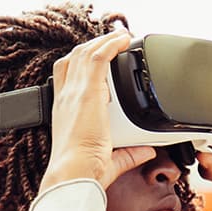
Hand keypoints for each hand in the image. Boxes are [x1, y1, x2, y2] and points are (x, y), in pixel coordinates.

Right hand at [40, 28, 154, 192]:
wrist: (75, 174)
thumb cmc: (84, 171)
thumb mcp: (110, 158)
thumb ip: (129, 153)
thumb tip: (146, 151)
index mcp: (65, 111)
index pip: (65, 74)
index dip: (79, 61)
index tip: (96, 57)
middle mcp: (66, 98)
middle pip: (75, 58)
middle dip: (94, 46)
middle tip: (113, 41)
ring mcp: (75, 93)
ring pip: (86, 53)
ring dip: (104, 41)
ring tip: (120, 36)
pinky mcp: (87, 93)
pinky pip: (99, 58)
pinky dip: (111, 45)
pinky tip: (123, 40)